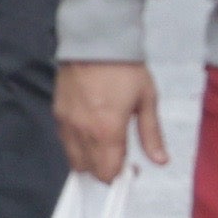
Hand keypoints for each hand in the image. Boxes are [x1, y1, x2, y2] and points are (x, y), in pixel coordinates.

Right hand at [56, 59, 166, 181]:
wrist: (95, 42)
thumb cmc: (125, 69)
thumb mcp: (146, 100)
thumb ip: (151, 134)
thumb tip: (161, 161)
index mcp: (108, 131)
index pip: (108, 171)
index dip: (120, 175)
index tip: (131, 167)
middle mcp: (83, 132)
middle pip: (89, 169)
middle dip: (105, 169)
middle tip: (120, 155)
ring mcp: (67, 123)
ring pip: (74, 159)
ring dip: (90, 160)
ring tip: (106, 145)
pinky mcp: (57, 113)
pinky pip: (65, 142)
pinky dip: (77, 146)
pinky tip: (91, 134)